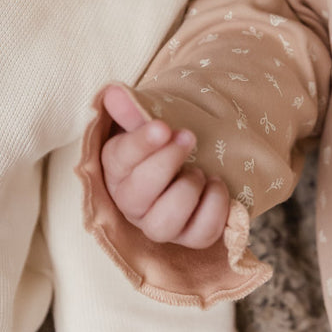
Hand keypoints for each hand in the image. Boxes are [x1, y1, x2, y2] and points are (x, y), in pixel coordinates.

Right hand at [100, 84, 230, 247]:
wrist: (198, 155)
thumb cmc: (169, 138)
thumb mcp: (152, 118)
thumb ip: (133, 109)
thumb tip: (115, 94)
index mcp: (117, 170)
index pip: (119, 160)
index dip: (142, 144)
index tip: (164, 127)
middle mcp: (132, 204)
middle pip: (137, 197)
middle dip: (166, 164)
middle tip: (189, 137)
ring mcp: (160, 224)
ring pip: (163, 225)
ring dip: (187, 191)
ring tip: (200, 170)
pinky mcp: (190, 237)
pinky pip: (201, 235)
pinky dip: (215, 208)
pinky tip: (216, 185)